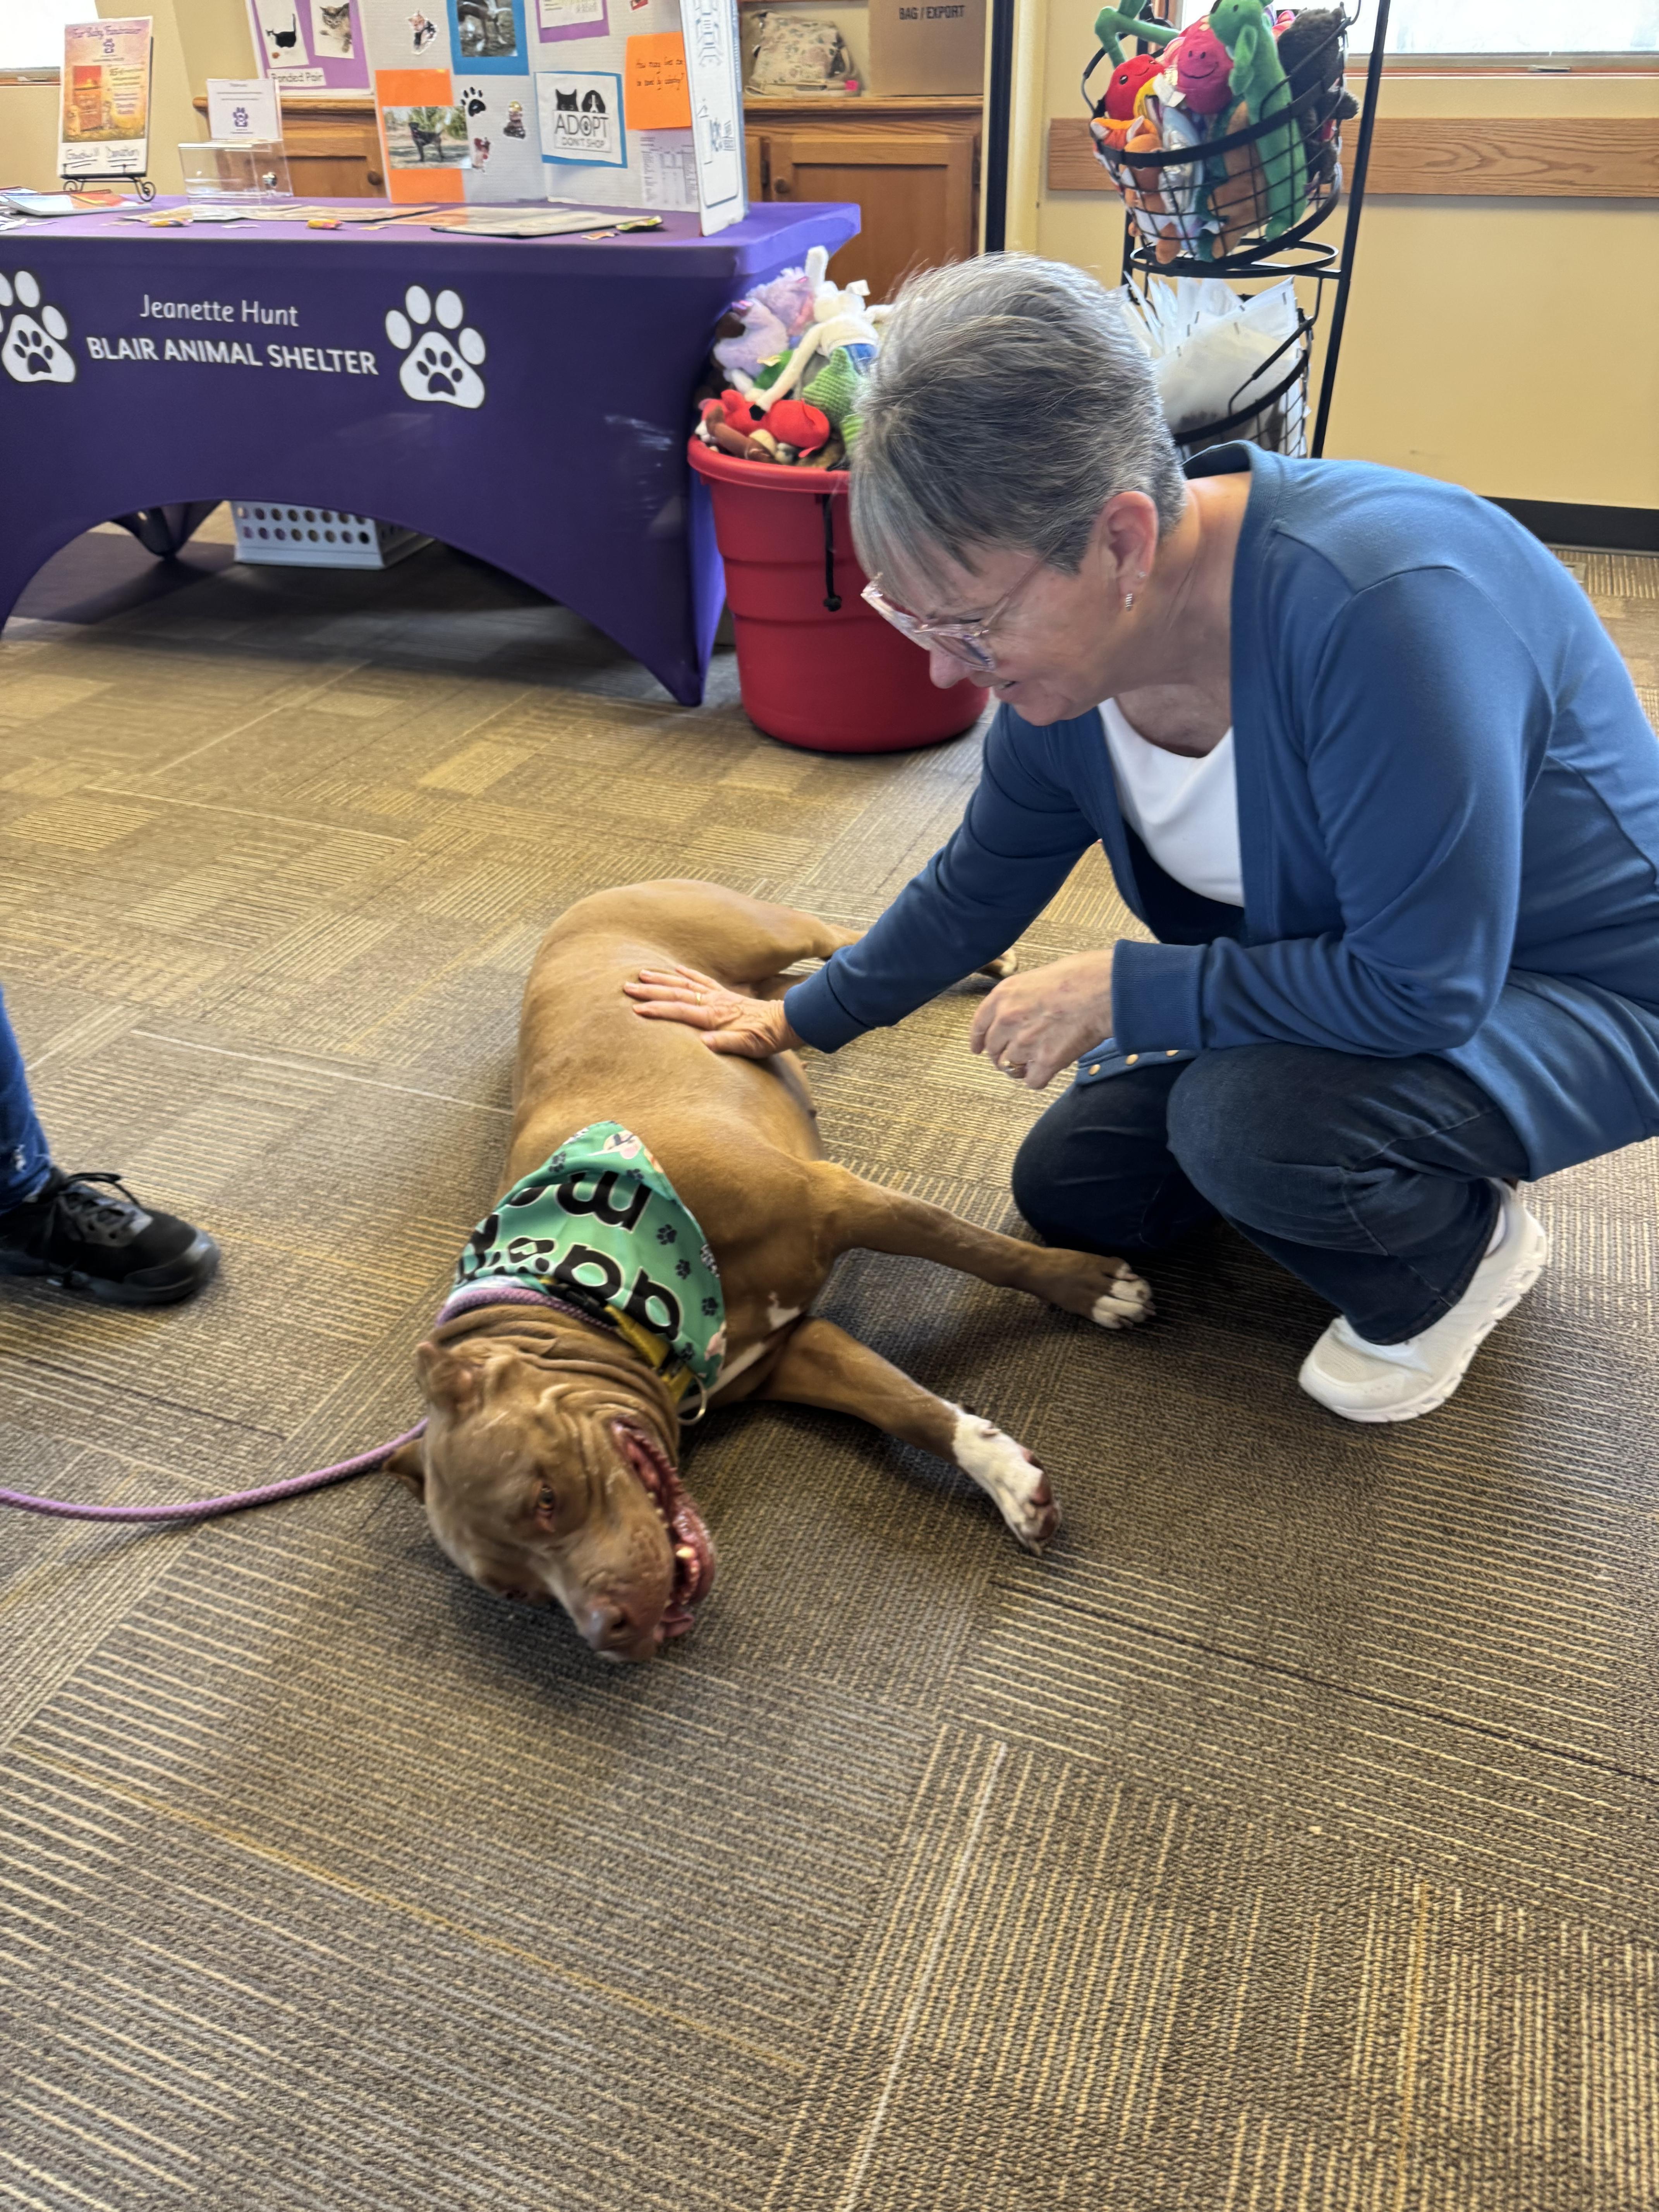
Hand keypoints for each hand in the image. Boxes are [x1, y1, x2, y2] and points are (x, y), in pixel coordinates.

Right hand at [623, 964, 799, 1058]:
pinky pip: (702, 980)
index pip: (679, 1012)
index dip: (657, 1010)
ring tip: (641, 974)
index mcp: (714, 1017)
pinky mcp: (725, 994)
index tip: (636, 1009)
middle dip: (650, 991)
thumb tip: (703, 1043)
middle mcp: (713, 1002)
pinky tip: (676, 969)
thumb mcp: (748, 1047)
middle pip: (675, 994)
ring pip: (684, 984)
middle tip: (626, 987)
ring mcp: (718, 996)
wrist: (786, 1022)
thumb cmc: (766, 1038)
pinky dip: (687, 974)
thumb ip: (725, 1044)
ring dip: (662, 979)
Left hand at [969, 950, 1113, 1090]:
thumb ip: (1022, 997)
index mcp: (1004, 995)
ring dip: (1022, 1067)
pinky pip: (1032, 1081)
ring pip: (1010, 1067)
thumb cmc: (1082, 975)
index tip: (979, 1048)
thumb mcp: (1038, 976)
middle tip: (1018, 1054)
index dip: (978, 1041)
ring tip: (1037, 1060)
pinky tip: (1048, 1070)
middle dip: (1003, 1054)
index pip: (978, 1026)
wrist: (1107, 988)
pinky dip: (1039, 1078)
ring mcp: (1025, 1042)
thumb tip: (1022, 1011)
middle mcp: (1008, 1020)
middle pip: (994, 1050)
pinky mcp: (1046, 1061)